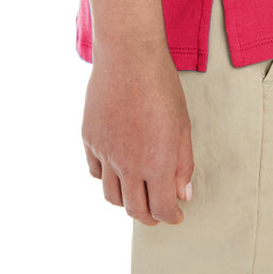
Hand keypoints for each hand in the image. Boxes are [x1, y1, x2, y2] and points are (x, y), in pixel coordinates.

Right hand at [81, 41, 194, 225]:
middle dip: (149, 216)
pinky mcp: (89, 140)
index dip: (170, 217)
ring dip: (126, 201)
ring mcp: (105, 153)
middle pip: (135, 209)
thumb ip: (183, 164)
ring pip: (111, 196)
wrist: (128, 56)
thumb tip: (182, 194)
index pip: (161, 209)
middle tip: (157, 212)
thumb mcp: (182, 125)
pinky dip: (107, 178)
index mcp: (156, 163)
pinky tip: (117, 171)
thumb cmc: (160, 85)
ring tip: (136, 194)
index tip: (175, 214)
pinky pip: (95, 172)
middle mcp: (128, 165)